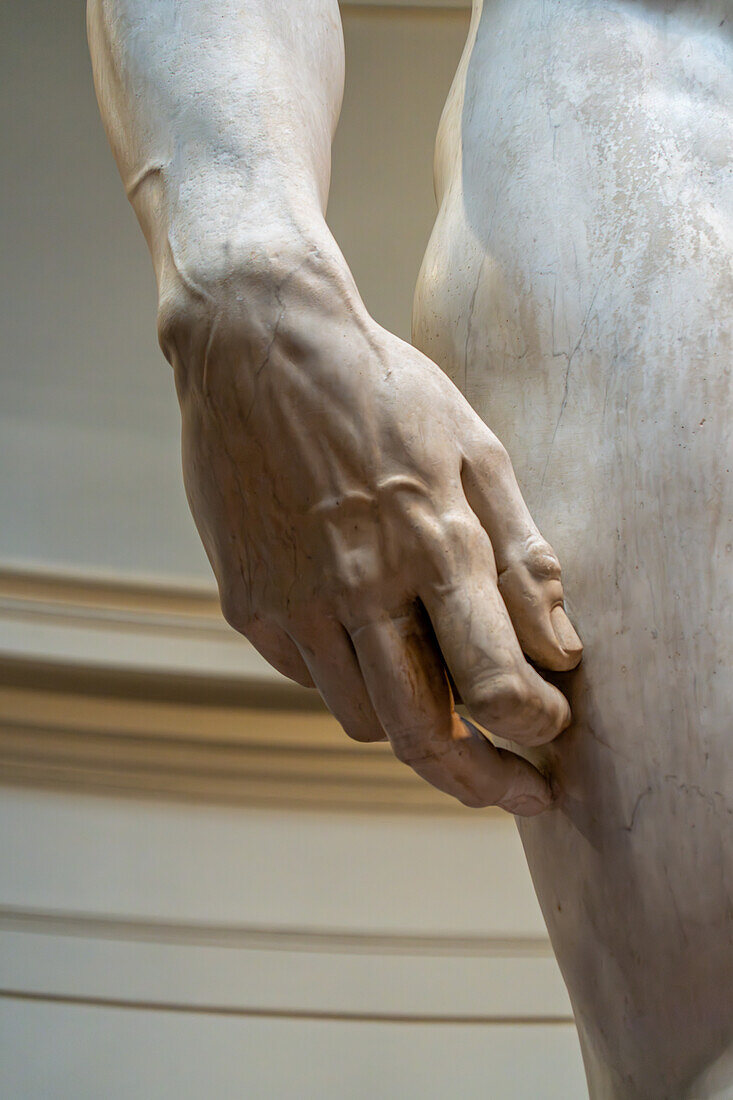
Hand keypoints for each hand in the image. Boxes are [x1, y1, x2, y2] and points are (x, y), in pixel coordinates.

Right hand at [162, 243, 581, 812]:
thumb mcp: (475, 448)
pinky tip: (367, 638)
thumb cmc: (381, 389)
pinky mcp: (247, 602)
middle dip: (483, 781)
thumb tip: (562, 648)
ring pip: (363, 720)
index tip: (553, 729)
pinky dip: (348, 676)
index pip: (496, 685)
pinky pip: (308, 677)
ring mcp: (294, 600)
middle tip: (518, 790)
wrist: (258, 346)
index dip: (536, 726)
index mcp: (431, 542)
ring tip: (438, 697)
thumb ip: (523, 554)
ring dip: (410, 726)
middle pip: (423, 738)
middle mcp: (359, 585)